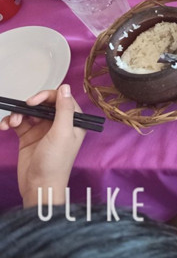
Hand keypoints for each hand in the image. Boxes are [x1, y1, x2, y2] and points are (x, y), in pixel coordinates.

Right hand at [0, 85, 85, 207]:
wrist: (39, 186)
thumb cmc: (55, 162)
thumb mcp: (62, 133)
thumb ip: (64, 109)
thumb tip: (65, 87)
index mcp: (73, 121)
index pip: (62, 99)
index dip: (48, 96)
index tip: (34, 101)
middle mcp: (59, 123)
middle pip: (44, 104)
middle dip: (31, 104)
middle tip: (22, 109)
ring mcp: (43, 129)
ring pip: (29, 112)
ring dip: (18, 114)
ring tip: (12, 123)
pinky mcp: (29, 137)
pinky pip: (19, 122)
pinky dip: (11, 122)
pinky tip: (5, 126)